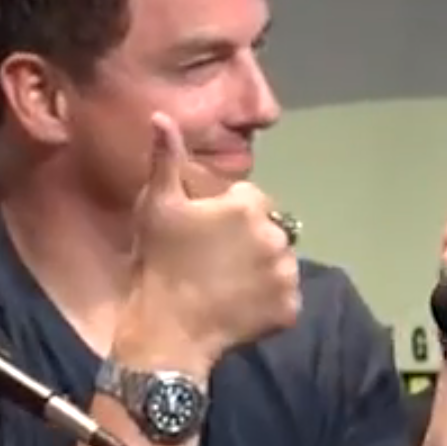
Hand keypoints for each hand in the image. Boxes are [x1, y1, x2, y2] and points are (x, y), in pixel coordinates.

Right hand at [125, 113, 301, 361]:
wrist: (167, 329)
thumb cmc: (159, 263)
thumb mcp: (156, 206)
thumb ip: (165, 159)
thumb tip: (161, 116)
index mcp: (249, 207)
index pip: (250, 200)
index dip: (226, 214)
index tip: (203, 233)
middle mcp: (277, 236)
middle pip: (269, 230)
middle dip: (248, 240)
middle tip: (214, 261)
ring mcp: (286, 275)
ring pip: (280, 263)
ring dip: (262, 269)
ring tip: (228, 284)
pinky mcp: (289, 309)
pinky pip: (285, 298)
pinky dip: (269, 302)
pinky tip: (241, 306)